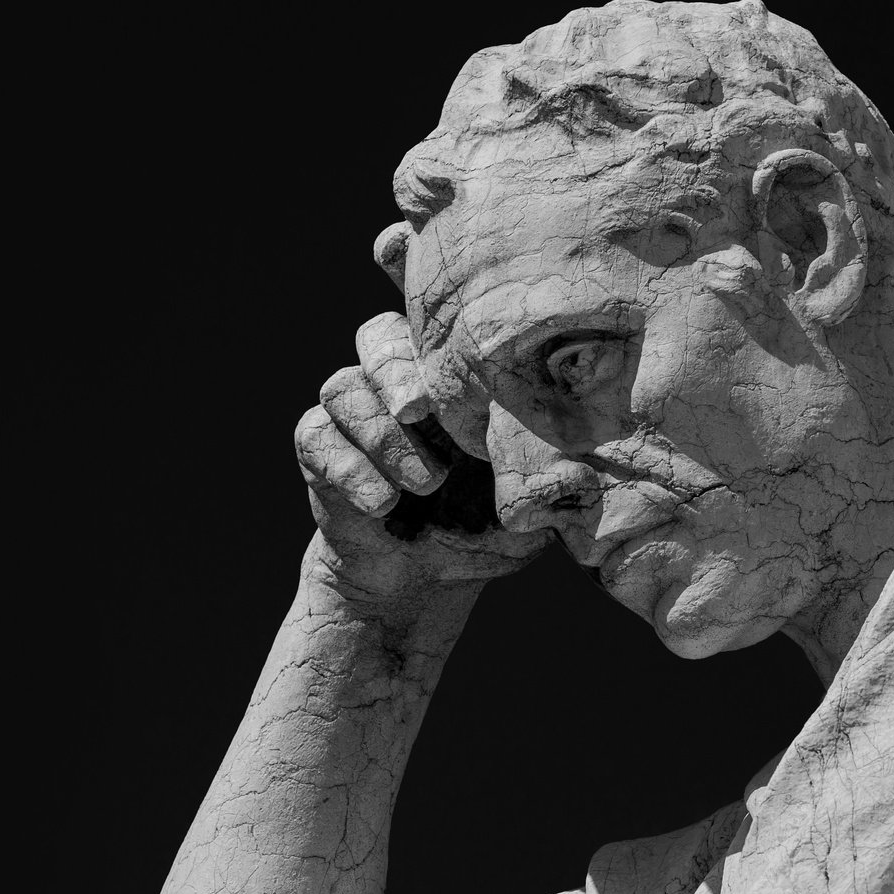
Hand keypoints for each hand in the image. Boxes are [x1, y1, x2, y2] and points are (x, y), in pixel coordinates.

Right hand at [296, 312, 547, 598]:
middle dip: (396, 371)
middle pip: (376, 336)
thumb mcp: (530, 496)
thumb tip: (579, 439)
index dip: (430, 314)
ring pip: (342, 388)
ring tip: (426, 485)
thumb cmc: (488, 527)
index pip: (433, 319)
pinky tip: (381, 504)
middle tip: (419, 411)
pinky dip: (349, 469)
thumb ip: (548, 463)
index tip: (445, 336)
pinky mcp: (319, 450)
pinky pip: (315, 435)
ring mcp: (353, 414)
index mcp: (449, 378)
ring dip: (383, 436)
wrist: (423, 580)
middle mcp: (395, 384)